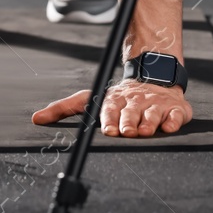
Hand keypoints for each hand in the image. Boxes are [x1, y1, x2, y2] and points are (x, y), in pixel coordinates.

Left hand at [32, 79, 192, 137]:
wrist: (155, 81)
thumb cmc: (120, 98)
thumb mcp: (91, 99)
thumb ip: (64, 108)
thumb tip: (36, 118)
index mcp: (115, 100)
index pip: (110, 109)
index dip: (109, 119)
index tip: (108, 129)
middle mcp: (135, 102)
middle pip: (131, 113)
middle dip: (128, 121)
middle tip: (126, 131)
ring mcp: (156, 104)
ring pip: (152, 114)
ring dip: (149, 122)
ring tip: (145, 130)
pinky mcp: (175, 109)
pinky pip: (175, 115)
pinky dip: (173, 120)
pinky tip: (169, 125)